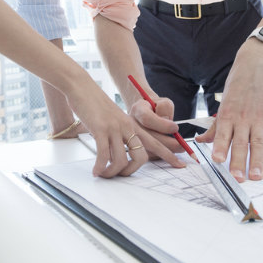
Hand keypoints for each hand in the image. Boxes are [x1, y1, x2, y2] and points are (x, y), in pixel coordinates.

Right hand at [65, 82, 184, 177]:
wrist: (82, 87)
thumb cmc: (96, 105)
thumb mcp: (115, 118)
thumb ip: (122, 132)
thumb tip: (124, 152)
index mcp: (133, 125)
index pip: (156, 142)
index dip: (170, 155)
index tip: (181, 165)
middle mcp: (128, 127)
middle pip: (142, 156)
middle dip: (132, 171)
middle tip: (121, 175)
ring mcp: (115, 128)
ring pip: (121, 160)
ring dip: (112, 172)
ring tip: (103, 174)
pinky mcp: (100, 129)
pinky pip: (104, 155)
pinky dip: (100, 167)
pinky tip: (95, 171)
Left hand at [195, 40, 262, 181]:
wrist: (258, 65)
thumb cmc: (238, 84)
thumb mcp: (223, 103)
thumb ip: (215, 127)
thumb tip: (200, 141)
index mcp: (228, 115)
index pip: (223, 135)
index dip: (220, 148)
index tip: (217, 161)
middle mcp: (243, 118)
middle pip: (240, 142)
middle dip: (238, 161)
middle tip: (237, 177)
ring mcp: (259, 119)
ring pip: (258, 143)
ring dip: (258, 161)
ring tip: (256, 176)